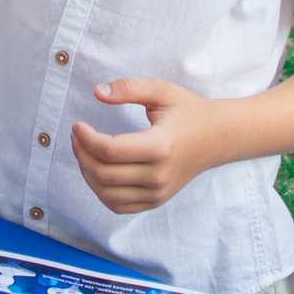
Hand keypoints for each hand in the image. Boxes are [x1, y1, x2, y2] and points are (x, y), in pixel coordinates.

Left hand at [70, 78, 220, 213]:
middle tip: (77, 135)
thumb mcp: (162, 90)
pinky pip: (118, 205)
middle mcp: (159, 175)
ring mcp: (158, 192)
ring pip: (106, 193)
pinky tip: (97, 170)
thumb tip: (97, 92)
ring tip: (83, 151)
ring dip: (86, 173)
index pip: (111, 151)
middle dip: (81, 154)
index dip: (86, 138)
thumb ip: (129, 88)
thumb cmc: (188, 111)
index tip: (77, 125)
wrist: (217, 138)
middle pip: (104, 174)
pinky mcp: (156, 200)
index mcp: (161, 146)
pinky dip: (100, 191)